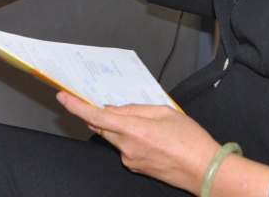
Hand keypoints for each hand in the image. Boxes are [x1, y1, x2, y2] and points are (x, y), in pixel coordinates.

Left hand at [56, 91, 217, 193]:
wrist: (205, 170)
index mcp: (134, 130)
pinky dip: (130, 138)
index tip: (63, 97)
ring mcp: (131, 160)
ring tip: (149, 124)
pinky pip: (125, 148)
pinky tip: (151, 137)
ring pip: (114, 137)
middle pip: (101, 127)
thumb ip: (135, 108)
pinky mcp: (136, 167)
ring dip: (121, 127)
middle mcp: (128, 147)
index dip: (76, 106)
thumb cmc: (191, 141)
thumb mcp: (164, 112)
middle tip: (108, 103)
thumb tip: (113, 109)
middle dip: (100, 114)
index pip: (95, 116)